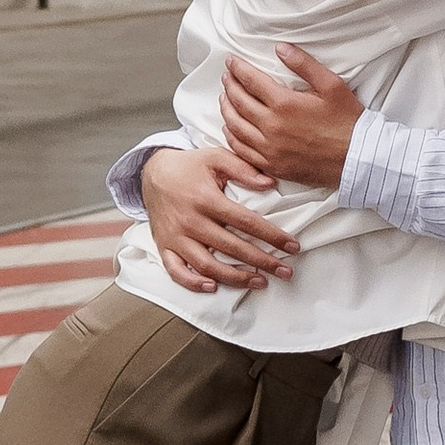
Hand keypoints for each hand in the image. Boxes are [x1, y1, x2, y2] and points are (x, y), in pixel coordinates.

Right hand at [139, 145, 299, 293]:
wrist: (152, 172)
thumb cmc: (189, 166)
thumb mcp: (216, 157)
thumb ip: (243, 169)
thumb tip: (270, 183)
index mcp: (206, 198)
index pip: (246, 222)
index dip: (272, 236)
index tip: (292, 246)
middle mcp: (190, 220)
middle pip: (231, 247)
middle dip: (262, 262)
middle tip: (285, 271)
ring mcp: (176, 236)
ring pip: (207, 265)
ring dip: (235, 277)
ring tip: (259, 282)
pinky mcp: (164, 246)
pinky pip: (176, 271)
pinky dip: (192, 283)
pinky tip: (213, 287)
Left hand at [218, 45, 366, 190]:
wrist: (357, 158)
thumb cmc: (347, 121)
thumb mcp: (331, 85)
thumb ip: (303, 64)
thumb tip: (280, 48)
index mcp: (284, 104)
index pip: (250, 81)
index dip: (238, 69)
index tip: (231, 61)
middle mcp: (271, 127)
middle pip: (238, 102)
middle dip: (229, 85)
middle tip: (227, 76)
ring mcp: (269, 149)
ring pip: (235, 126)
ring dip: (226, 109)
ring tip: (224, 98)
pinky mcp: (272, 165)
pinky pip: (242, 150)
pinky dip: (231, 136)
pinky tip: (230, 128)